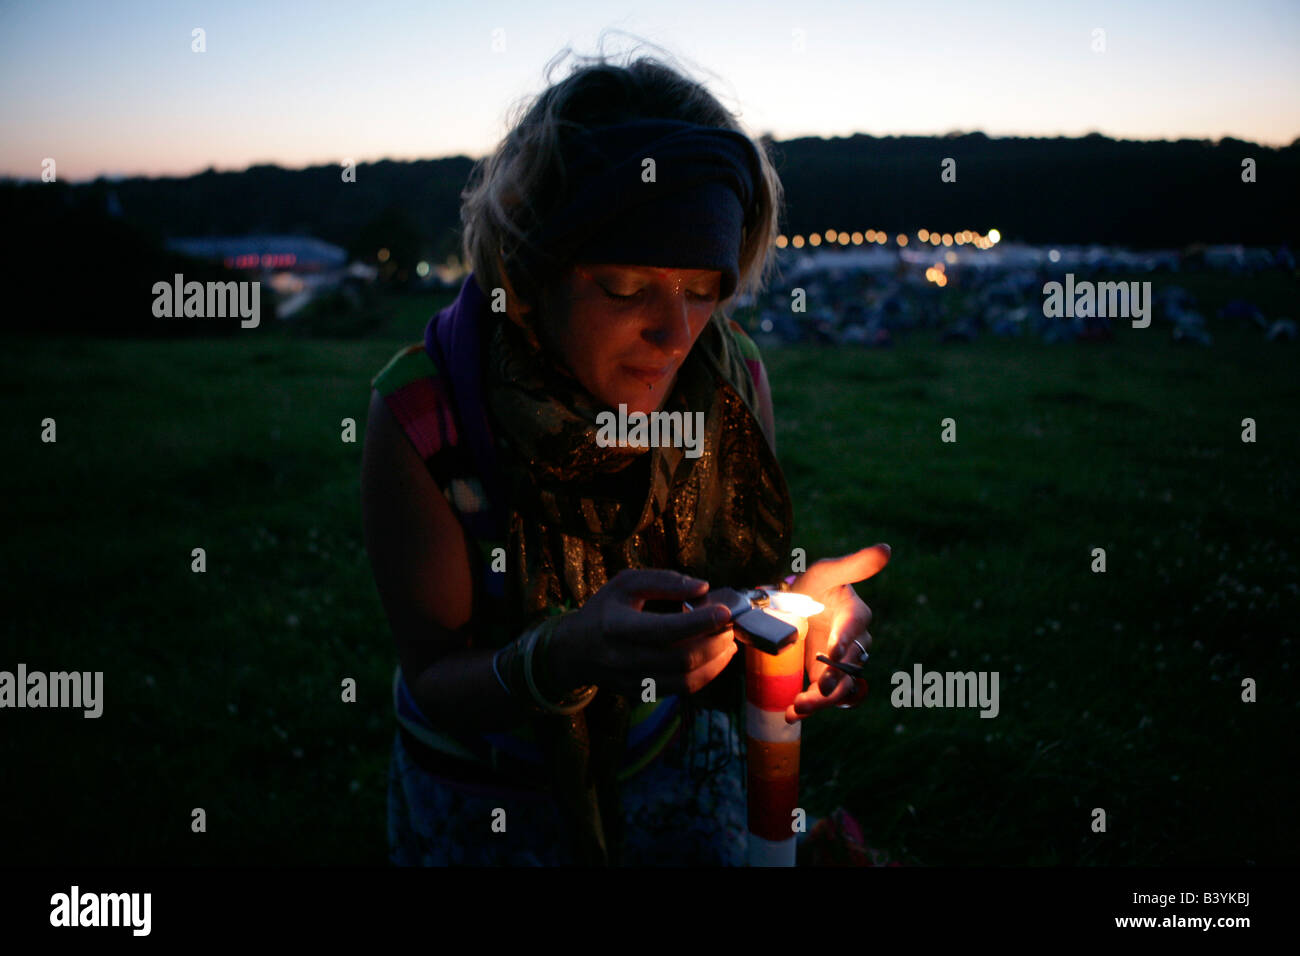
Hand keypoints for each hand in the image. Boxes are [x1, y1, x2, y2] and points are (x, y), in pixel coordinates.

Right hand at [547, 569, 736, 697]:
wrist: (575, 650)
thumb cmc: (605, 610)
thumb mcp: (626, 584)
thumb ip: (664, 581)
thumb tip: (702, 587)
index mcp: (617, 626)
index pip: (666, 629)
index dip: (701, 622)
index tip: (725, 610)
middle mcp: (623, 658)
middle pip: (681, 658)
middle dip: (714, 642)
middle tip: (729, 626)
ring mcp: (632, 681)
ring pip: (685, 680)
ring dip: (715, 662)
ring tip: (727, 642)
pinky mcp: (641, 693)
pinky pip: (681, 690)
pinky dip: (705, 675)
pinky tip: (715, 658)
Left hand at [785, 543, 890, 722]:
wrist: (790, 609)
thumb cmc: (812, 585)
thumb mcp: (826, 572)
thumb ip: (853, 564)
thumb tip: (886, 549)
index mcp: (854, 615)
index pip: (853, 629)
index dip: (843, 641)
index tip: (831, 652)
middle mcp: (853, 643)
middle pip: (849, 666)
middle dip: (834, 679)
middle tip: (818, 689)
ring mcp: (839, 665)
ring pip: (840, 688)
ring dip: (821, 700)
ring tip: (797, 706)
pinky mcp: (824, 678)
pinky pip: (825, 697)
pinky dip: (811, 706)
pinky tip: (790, 712)